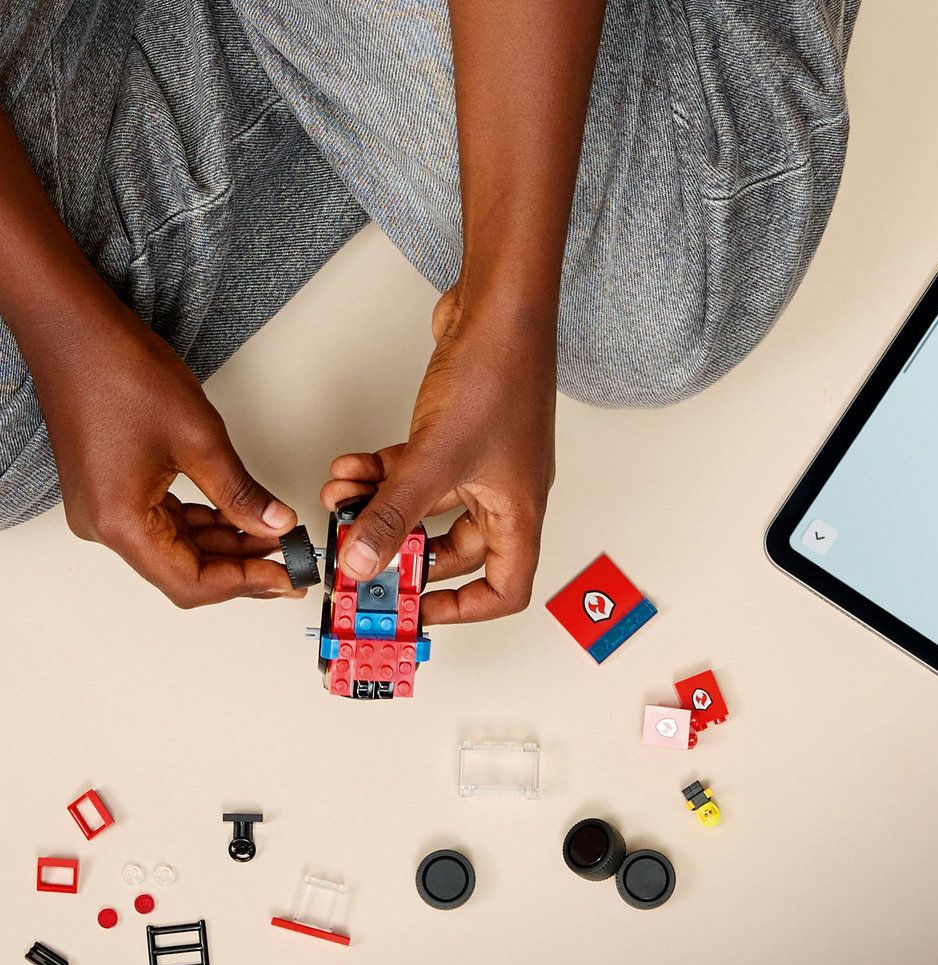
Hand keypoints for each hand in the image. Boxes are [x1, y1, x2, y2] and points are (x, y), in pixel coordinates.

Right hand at [37, 309, 302, 606]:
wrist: (75, 329)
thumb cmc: (120, 373)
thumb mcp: (199, 439)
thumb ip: (240, 493)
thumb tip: (276, 525)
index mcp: (120, 522)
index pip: (190, 582)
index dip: (244, 584)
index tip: (286, 576)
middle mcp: (105, 525)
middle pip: (183, 571)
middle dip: (242, 568)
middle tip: (291, 562)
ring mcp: (106, 509)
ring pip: (178, 549)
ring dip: (227, 547)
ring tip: (276, 537)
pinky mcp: (113, 492)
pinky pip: (165, 524)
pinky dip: (206, 525)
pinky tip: (242, 518)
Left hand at [321, 289, 554, 621]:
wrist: (499, 307)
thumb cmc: (497, 376)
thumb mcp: (436, 460)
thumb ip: (395, 515)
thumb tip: (363, 562)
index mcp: (518, 512)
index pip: (505, 587)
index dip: (465, 608)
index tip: (419, 608)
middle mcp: (503, 493)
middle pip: (455, 551)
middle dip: (403, 553)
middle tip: (363, 559)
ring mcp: (479, 463)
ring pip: (425, 507)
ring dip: (380, 508)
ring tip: (342, 504)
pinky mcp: (457, 435)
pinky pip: (414, 471)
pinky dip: (380, 474)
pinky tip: (349, 470)